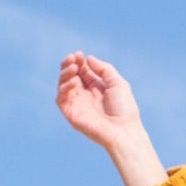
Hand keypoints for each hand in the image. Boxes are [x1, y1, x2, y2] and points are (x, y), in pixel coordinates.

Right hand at [56, 52, 167, 185]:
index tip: (79, 54)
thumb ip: (104, 69)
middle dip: (69, 64)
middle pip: (70, 76)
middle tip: (72, 58)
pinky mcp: (71, 113)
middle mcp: (85, 95)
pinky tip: (74, 81)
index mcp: (96, 87)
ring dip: (65, 73)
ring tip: (73, 67)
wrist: (123, 131)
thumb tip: (88, 59)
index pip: (82, 70)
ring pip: (63, 85)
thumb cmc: (124, 109)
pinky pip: (61, 98)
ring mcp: (77, 104)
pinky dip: (64, 87)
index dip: (79, 61)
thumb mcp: (118, 83)